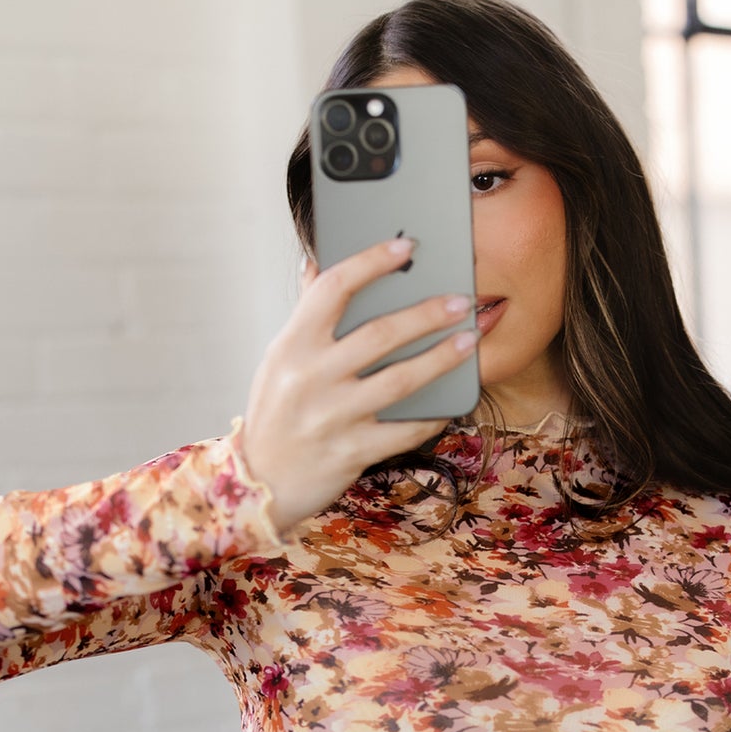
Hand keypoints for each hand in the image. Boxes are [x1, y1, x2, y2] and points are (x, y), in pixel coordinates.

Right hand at [239, 236, 477, 534]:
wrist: (260, 483)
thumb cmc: (274, 415)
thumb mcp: (278, 360)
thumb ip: (304, 316)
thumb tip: (317, 264)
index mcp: (293, 345)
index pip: (333, 288)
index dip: (371, 262)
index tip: (406, 247)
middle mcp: (311, 377)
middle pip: (379, 333)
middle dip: (428, 313)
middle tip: (462, 300)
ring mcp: (332, 416)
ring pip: (400, 380)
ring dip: (442, 358)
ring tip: (470, 340)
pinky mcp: (352, 451)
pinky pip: (403, 431)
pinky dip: (431, 416)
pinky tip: (452, 403)